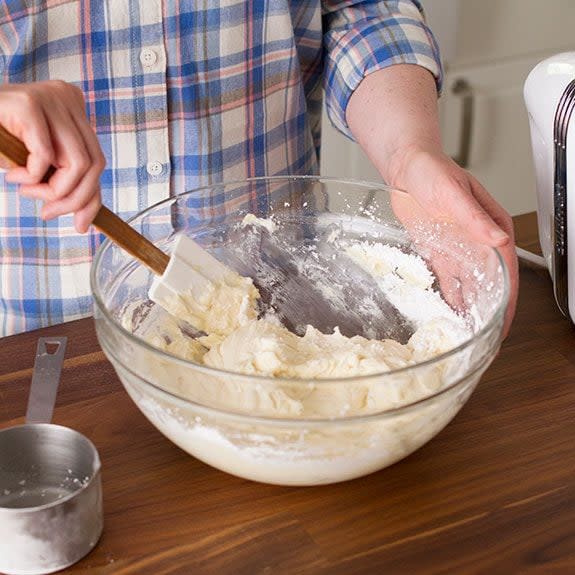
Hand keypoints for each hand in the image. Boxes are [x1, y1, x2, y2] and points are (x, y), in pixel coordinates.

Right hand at [0, 81, 104, 232]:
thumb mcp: (39, 160)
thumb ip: (64, 178)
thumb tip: (86, 217)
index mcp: (73, 108)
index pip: (97, 160)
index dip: (92, 199)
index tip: (80, 224)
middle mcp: (67, 98)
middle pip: (94, 163)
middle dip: (75, 199)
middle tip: (48, 213)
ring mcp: (50, 98)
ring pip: (77, 163)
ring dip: (53, 191)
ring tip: (27, 192)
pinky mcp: (28, 104)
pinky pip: (45, 155)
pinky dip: (32, 176)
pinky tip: (14, 176)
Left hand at [387, 147, 518, 336]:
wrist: (406, 168)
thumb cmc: (432, 171)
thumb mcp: (452, 192)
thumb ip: (474, 217)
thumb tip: (497, 239)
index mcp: (491, 228)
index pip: (505, 271)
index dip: (505, 300)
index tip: (501, 323)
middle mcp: (478, 242)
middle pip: (489, 284)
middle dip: (489, 312)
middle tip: (485, 341)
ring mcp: (458, 249)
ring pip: (468, 287)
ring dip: (469, 310)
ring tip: (466, 335)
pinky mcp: (438, 252)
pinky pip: (447, 281)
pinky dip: (448, 299)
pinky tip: (447, 315)